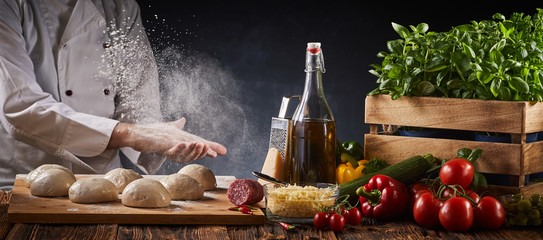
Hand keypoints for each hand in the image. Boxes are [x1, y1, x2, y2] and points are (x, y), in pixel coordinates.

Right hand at [109, 118, 226, 162]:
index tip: (223, 152)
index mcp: (181, 136)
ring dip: (194, 148)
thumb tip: (183, 119)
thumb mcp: (167, 129)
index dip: (210, 147)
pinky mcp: (160, 142)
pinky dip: (177, 146)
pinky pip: (170, 146)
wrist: (136, 133)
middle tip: (215, 153)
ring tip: (203, 147)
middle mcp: (178, 136)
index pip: (198, 142)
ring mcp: (170, 139)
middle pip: (195, 143)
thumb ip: (176, 125)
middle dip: (206, 148)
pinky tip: (183, 145)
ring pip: (185, 145)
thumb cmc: (152, 132)